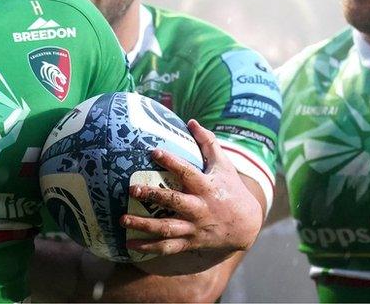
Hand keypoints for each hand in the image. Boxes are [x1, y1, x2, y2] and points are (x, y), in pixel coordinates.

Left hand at [121, 120, 262, 258]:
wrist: (246, 226)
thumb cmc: (231, 190)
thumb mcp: (224, 166)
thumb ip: (208, 143)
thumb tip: (191, 121)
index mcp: (206, 187)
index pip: (187, 172)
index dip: (171, 161)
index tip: (154, 151)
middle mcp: (199, 209)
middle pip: (174, 202)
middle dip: (153, 196)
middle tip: (132, 188)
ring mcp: (194, 228)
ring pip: (166, 228)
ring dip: (144, 225)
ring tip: (123, 219)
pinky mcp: (190, 242)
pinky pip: (167, 247)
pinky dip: (148, 248)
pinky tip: (129, 245)